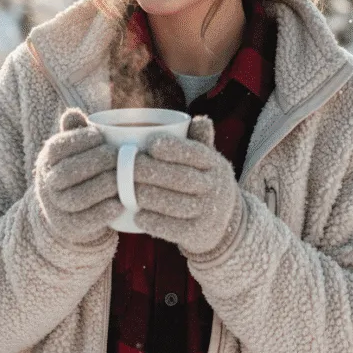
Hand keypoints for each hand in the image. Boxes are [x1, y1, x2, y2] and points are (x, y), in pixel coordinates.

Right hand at [33, 108, 123, 245]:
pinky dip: (103, 212)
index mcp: (47, 160)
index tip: (101, 137)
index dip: (80, 140)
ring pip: (76, 198)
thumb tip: (73, 114)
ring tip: (121, 178)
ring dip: (101, 186)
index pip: (58, 147)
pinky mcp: (69, 227)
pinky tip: (119, 203)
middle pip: (67, 172)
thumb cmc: (79, 169)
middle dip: (95, 162)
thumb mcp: (74, 149)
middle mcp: (46, 183)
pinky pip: (84, 221)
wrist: (70, 210)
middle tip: (117, 156)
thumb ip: (75, 131)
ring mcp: (56, 207)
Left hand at [133, 115, 244, 258]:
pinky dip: (154, 221)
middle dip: (152, 171)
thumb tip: (198, 118)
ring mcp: (208, 212)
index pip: (196, 153)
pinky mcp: (198, 234)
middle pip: (182, 178)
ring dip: (148, 195)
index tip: (150, 143)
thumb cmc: (206, 183)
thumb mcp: (209, 162)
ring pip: (175, 203)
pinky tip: (137, 215)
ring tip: (127, 189)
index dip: (173, 148)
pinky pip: (173, 228)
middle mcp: (216, 188)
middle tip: (128, 166)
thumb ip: (200, 140)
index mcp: (215, 165)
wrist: (226, 225)